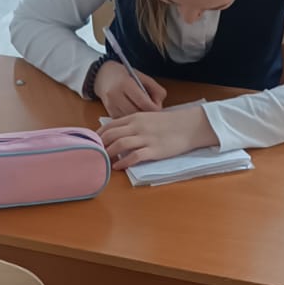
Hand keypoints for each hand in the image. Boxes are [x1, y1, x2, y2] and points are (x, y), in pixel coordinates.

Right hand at [94, 60, 166, 116]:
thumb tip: (160, 105)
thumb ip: (155, 89)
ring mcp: (111, 105)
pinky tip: (134, 113)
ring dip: (139, 118)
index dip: (154, 108)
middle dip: (147, 114)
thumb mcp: (142, 77)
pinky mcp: (109, 113)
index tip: (158, 108)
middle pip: (136, 112)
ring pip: (130, 118)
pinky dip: (131, 119)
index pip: (143, 102)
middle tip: (151, 111)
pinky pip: (124, 120)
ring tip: (143, 110)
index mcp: (125, 83)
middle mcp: (116, 95)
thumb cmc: (125, 76)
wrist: (104, 76)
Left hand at [101, 105, 216, 169]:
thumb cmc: (170, 123)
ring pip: (120, 144)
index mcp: (135, 117)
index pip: (110, 125)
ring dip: (109, 154)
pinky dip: (124, 162)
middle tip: (94, 154)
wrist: (190, 126)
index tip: (93, 143)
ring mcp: (146, 138)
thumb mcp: (149, 118)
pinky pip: (134, 156)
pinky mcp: (154, 150)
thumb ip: (134, 123)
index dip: (99, 135)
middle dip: (100, 145)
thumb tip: (119, 132)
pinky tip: (118, 167)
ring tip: (103, 161)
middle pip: (111, 135)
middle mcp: (138, 126)